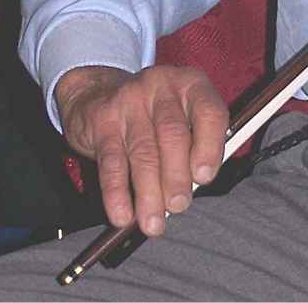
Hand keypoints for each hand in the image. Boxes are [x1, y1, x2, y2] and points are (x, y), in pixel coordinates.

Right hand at [55, 64, 227, 236]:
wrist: (97, 91)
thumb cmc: (153, 111)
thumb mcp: (181, 112)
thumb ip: (194, 142)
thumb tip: (196, 186)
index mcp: (192, 84)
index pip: (210, 112)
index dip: (210, 146)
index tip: (205, 178)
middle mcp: (162, 87)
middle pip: (173, 135)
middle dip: (177, 176)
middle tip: (179, 205)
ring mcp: (130, 101)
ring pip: (143, 152)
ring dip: (149, 193)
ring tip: (153, 223)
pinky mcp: (102, 121)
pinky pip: (112, 163)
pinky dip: (117, 193)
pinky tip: (123, 215)